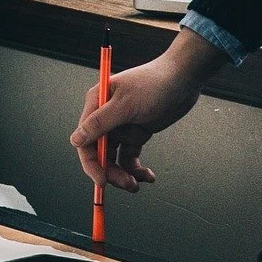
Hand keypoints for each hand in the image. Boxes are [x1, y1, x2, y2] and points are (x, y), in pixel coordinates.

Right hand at [68, 32, 226, 191]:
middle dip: (111, 171)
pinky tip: (147, 175)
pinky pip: (130, 155)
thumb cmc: (155, 84)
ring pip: (115, 158)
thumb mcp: (126, 105)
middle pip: (100, 153)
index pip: (85, 140)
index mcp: (96, 105)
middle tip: (127, 184)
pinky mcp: (137, 132)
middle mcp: (105, 117)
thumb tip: (76, 140)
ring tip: (139, 182)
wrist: (184, 77)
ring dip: (125, 173)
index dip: (91, 163)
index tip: (102, 180)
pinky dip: (137, 168)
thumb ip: (99, 123)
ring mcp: (121, 126)